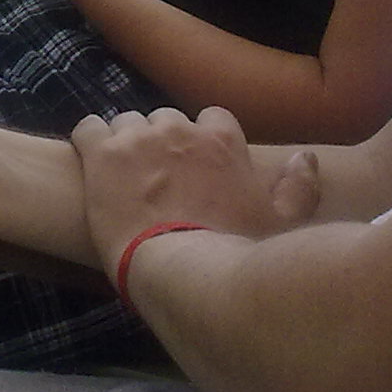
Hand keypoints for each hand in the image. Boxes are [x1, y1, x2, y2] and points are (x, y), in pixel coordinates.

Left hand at [69, 106, 320, 274]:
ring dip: (126, 143)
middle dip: (163, 141)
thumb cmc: (235, 255)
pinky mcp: (100, 155)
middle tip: (158, 176)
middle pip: (165, 119)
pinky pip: (86, 129)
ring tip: (124, 177)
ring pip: (125, 122)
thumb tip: (305, 158)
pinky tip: (90, 163)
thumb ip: (298, 188)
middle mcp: (178, 130)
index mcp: (221, 141)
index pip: (212, 119)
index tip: (198, 165)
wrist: (179, 272)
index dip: (204, 140)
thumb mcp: (281, 225)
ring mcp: (136, 139)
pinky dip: (88, 140)